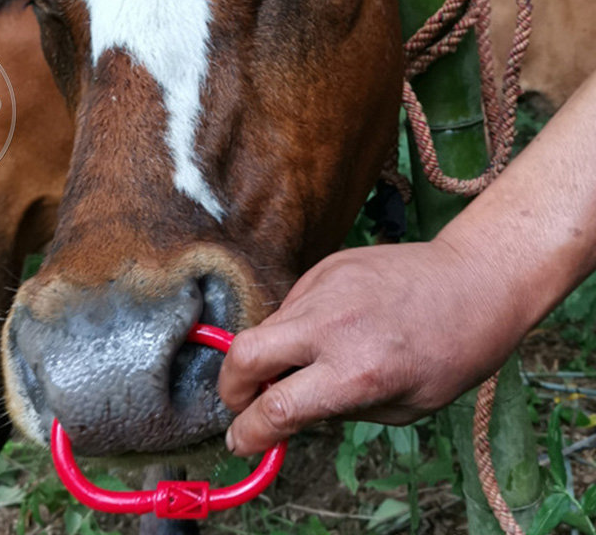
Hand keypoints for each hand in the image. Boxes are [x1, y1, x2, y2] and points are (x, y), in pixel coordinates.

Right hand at [218, 238, 520, 455]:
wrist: (474, 280)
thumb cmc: (454, 350)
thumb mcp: (406, 406)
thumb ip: (342, 410)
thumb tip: (294, 412)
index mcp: (358, 371)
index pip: (277, 408)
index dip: (250, 432)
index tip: (243, 440)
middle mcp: (332, 325)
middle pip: (245, 354)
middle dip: (231, 387)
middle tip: (241, 402)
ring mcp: (325, 287)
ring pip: (266, 325)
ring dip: (268, 354)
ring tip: (304, 363)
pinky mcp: (326, 265)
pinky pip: (292, 303)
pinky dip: (295, 326)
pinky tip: (328, 330)